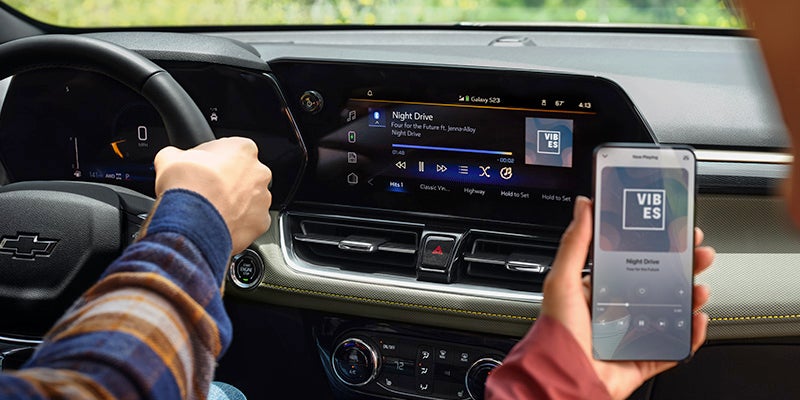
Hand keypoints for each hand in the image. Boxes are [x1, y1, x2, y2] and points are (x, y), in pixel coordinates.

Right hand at [154, 137, 271, 253]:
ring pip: (251, 200)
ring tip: (213, 211)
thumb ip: (178, 154)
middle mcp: (259, 172)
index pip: (232, 150)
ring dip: (236, 204)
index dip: (215, 160)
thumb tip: (173, 158)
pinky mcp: (261, 223)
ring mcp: (263, 199)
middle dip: (230, 183)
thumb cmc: (186, 186)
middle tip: (209, 191)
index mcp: (243, 149)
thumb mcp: (170, 158)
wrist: (191, 222)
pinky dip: (238, 225)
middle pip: (245, 176)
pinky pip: (251, 223)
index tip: (204, 169)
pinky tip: (221, 225)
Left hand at [541, 196, 714, 399]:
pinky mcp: (643, 358)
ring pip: (671, 312)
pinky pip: (675, 346)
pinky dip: (691, 335)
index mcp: (598, 290)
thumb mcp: (561, 279)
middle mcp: (617, 310)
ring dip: (690, 297)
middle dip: (683, 268)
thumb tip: (583, 205)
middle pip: (659, 284)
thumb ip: (575, 243)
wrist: (562, 377)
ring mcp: (632, 334)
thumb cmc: (555, 332)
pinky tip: (698, 320)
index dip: (657, 247)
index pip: (633, 261)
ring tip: (700, 286)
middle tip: (699, 254)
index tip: (676, 232)